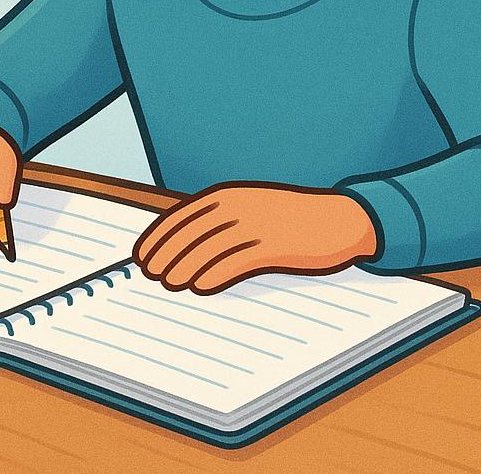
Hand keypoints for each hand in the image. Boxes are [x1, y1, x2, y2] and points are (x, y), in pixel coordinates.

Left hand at [133, 183, 378, 293]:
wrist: (338, 219)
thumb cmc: (291, 218)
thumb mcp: (253, 209)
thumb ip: (221, 222)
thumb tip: (183, 247)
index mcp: (229, 194)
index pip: (181, 216)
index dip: (157, 237)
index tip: (142, 255)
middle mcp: (238, 206)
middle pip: (189, 234)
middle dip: (165, 255)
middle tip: (151, 275)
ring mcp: (256, 225)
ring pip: (208, 250)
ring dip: (184, 269)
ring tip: (171, 285)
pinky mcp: (274, 245)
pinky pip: (235, 262)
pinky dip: (213, 275)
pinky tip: (201, 286)